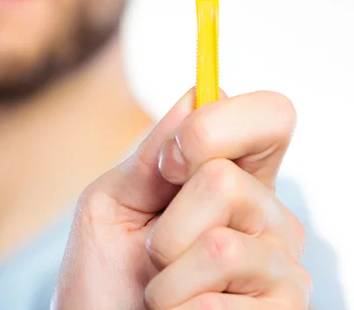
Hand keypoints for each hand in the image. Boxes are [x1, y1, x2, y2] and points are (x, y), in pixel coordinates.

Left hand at [51, 89, 310, 308]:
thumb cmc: (103, 272)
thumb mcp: (112, 201)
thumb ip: (151, 155)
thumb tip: (196, 95)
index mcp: (232, 177)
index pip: (269, 116)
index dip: (216, 126)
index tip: (168, 162)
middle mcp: (267, 216)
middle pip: (225, 180)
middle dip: (167, 224)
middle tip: (155, 254)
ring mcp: (280, 266)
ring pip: (219, 246)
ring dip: (166, 276)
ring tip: (164, 291)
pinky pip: (216, 302)